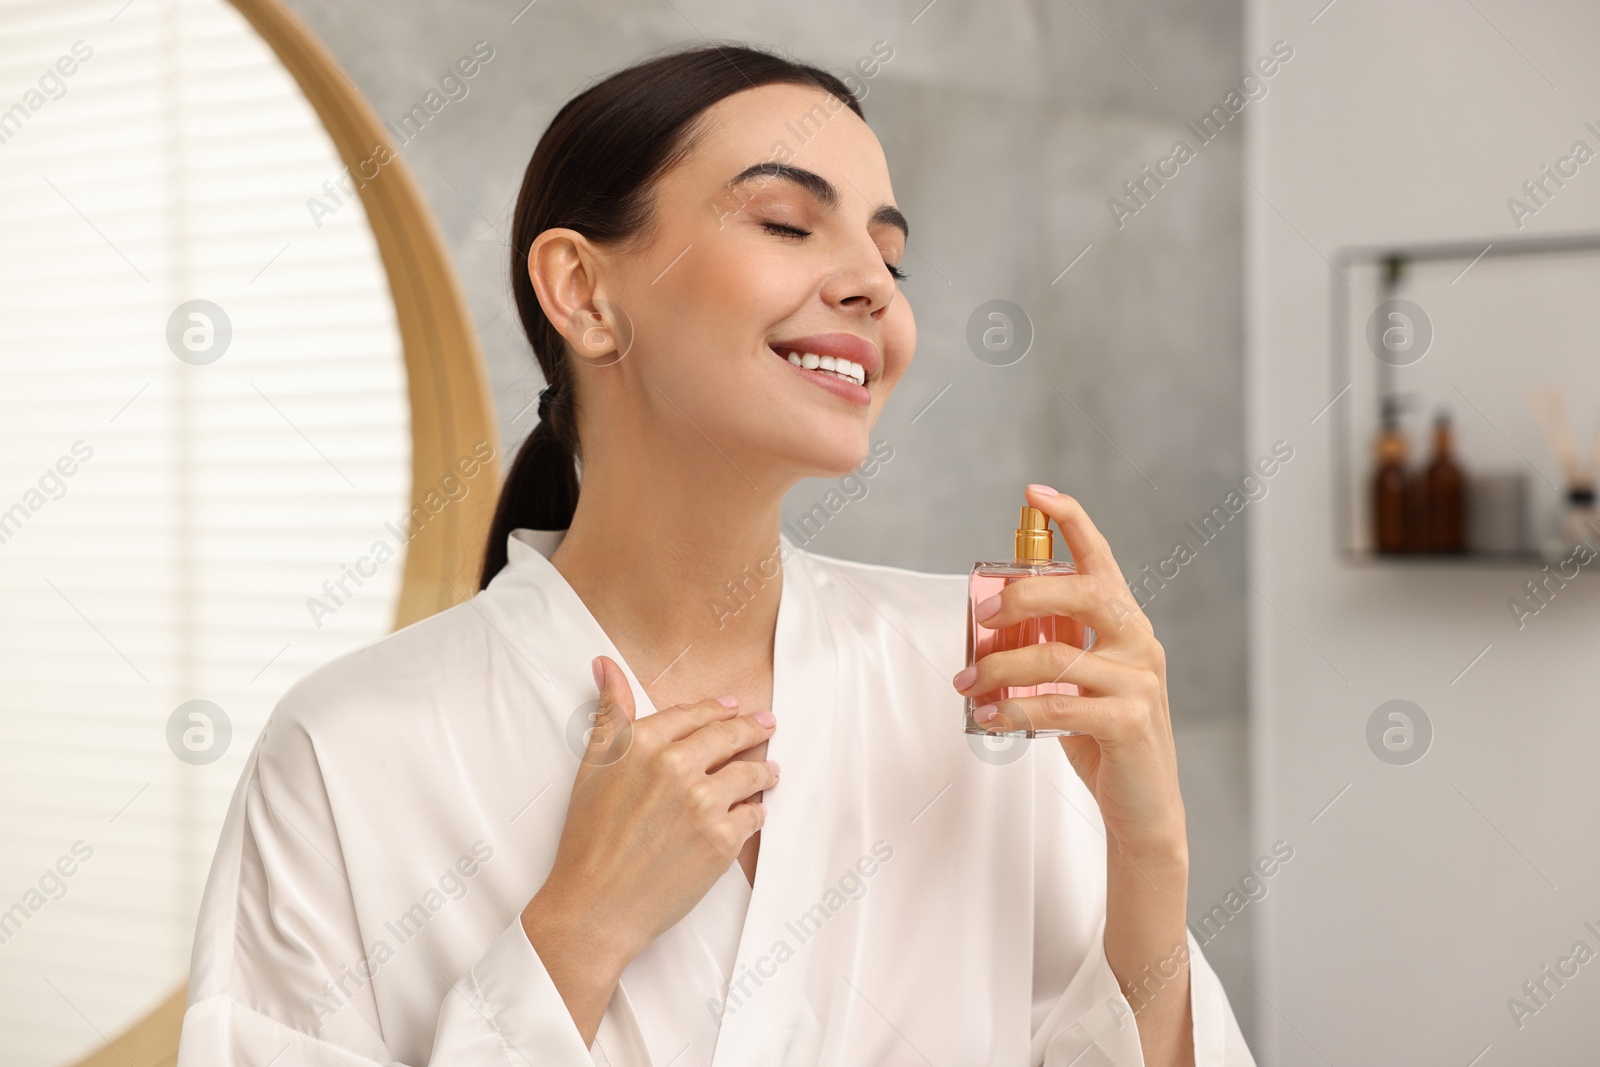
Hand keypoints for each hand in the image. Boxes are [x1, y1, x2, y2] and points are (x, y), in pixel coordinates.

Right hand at [522, 654, 777, 1042]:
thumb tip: (606, 665)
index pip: (692, 714)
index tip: (732, 707)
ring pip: (750, 772)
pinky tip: (756, 810)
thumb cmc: (587, 840)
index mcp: (642, 743)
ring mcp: (703, 802)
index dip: (716, 709)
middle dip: (753, 727)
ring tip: (770, 771)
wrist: (595, 907)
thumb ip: (609, 714)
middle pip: (729, 735)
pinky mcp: (723, 839)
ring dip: (763, 769)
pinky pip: (754, 814)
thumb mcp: (592, 767)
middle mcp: (676, 765)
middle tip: (768, 724)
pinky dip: (757, 811)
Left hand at [952, 484, 1185, 856]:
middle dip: (1025, 594)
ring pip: (1057, 656)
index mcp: (1125, 625)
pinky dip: (1014, 709)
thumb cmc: (1102, 738)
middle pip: (1084, 593)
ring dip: (999, 668)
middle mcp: (1139, 644)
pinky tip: (989, 717)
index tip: (1036, 494)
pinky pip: (1059, 705)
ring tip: (967, 685)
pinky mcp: (1128, 722)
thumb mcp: (1076, 682)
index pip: (1102, 560)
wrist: (1142, 806)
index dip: (1072, 522)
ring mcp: (1138, 682)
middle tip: (982, 614)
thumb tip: (989, 628)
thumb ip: (1050, 649)